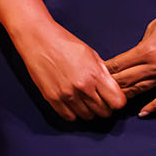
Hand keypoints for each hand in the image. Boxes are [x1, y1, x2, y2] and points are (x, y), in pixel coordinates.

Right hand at [11, 21, 126, 120]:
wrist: (38, 39)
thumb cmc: (64, 43)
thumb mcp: (91, 54)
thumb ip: (103, 73)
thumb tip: (111, 88)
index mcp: (95, 74)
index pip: (117, 102)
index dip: (116, 100)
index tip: (112, 97)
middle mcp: (82, 87)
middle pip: (104, 112)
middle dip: (104, 106)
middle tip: (97, 98)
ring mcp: (66, 94)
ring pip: (87, 116)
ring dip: (88, 110)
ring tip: (83, 99)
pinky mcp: (52, 98)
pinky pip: (70, 117)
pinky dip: (73, 112)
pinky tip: (72, 102)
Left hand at [106, 0, 155, 116]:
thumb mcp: (154, 27)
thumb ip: (142, 45)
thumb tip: (134, 56)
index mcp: (146, 50)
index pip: (118, 65)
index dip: (105, 71)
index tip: (94, 74)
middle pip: (127, 80)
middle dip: (111, 85)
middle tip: (98, 91)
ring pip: (143, 90)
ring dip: (127, 96)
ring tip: (113, 102)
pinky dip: (154, 106)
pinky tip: (143, 113)